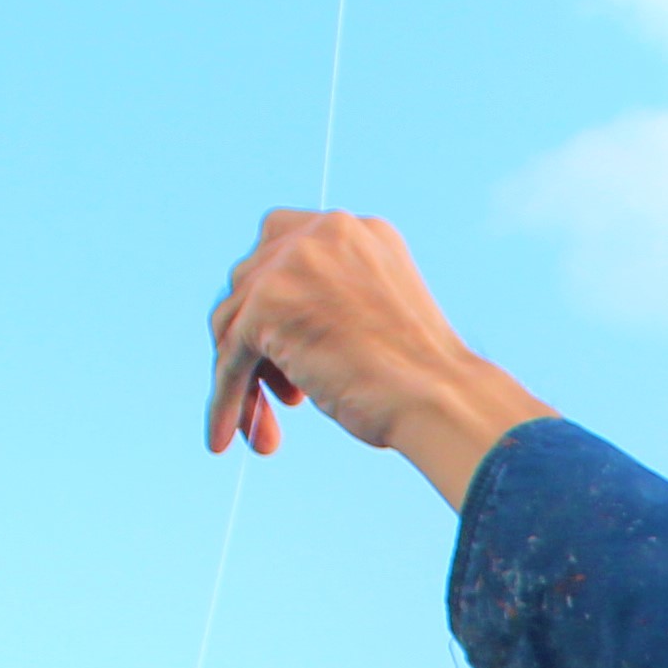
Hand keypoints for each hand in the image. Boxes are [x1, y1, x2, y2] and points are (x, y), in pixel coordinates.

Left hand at [203, 209, 557, 508]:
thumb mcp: (377, 317)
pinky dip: (225, 399)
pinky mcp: (267, 303)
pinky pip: (228, 356)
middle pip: (251, 287)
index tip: (288, 357)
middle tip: (285, 401)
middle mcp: (320, 232)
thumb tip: (273, 331)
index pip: (283, 255)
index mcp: (355, 231)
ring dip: (242, 380)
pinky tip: (223, 437)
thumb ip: (330, 301)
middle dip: (258, 349)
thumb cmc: (426, 382)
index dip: (275, 308)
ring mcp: (291, 263)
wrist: (443, 399)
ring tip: (264, 434)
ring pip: (234, 323)